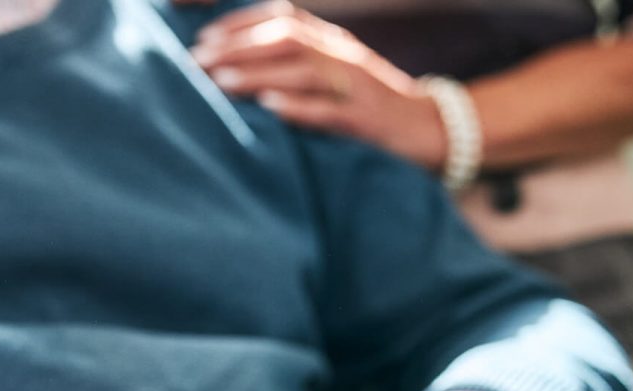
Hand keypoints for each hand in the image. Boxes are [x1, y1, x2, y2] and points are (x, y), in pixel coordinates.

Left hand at [189, 1, 448, 168]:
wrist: (435, 130)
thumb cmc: (375, 104)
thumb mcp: (339, 73)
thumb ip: (300, 62)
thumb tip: (240, 64)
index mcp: (335, 42)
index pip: (283, 18)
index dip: (240, 23)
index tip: (203, 37)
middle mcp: (344, 57)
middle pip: (286, 39)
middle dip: (237, 48)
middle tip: (197, 61)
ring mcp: (358, 88)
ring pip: (304, 69)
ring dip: (258, 73)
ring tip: (220, 83)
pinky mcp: (368, 122)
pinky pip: (332, 111)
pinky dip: (299, 108)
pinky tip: (270, 108)